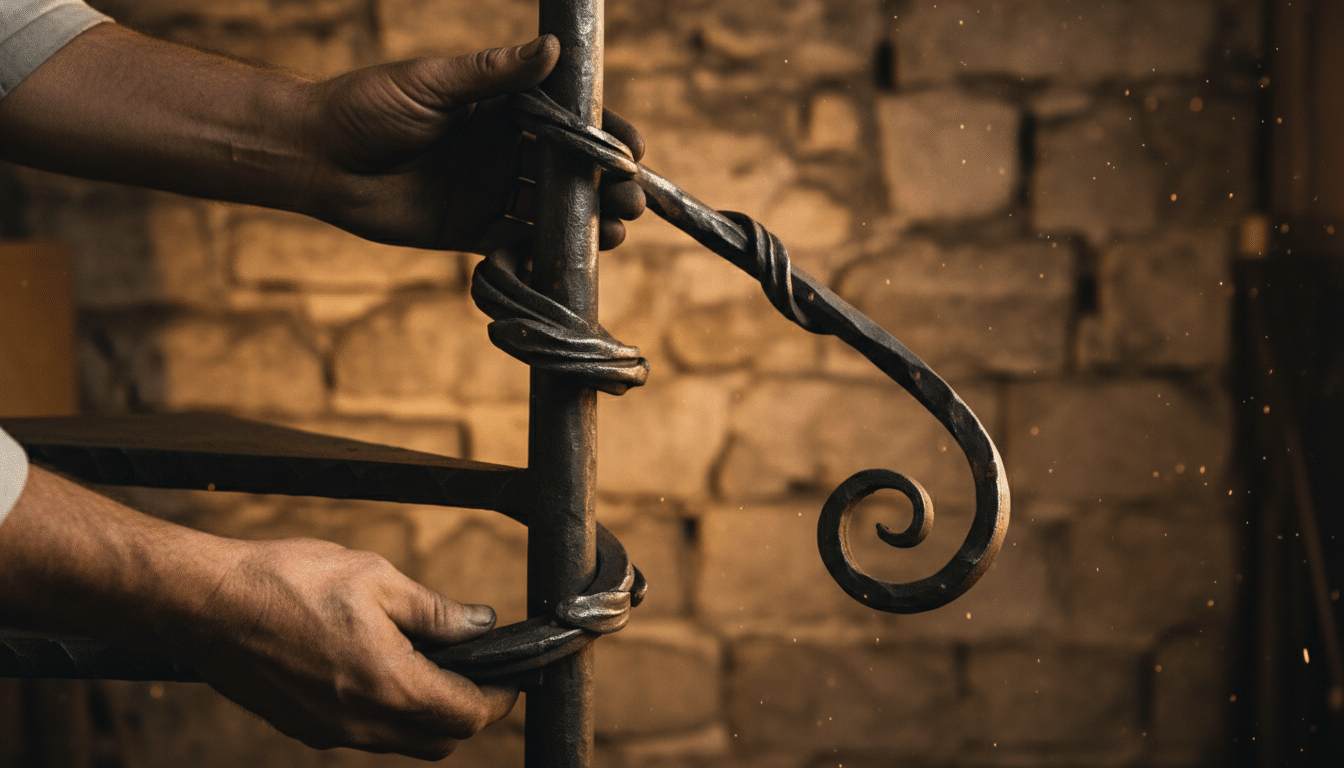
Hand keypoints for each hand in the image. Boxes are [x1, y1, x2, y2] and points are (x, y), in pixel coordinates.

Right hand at [175, 537, 516, 758]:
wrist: (205, 605)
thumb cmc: (288, 583)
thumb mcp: (377, 579)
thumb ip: (436, 611)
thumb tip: (481, 624)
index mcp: (389, 685)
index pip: (468, 715)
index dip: (499, 696)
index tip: (509, 673)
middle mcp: (362, 723)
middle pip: (441, 741)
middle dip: (467, 711)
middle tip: (472, 668)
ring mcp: (330, 732)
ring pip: (402, 744)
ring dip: (426, 716)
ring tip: (427, 664)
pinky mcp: (304, 727)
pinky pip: (365, 736)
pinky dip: (388, 715)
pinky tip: (379, 670)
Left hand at [304, 34, 645, 252]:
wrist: (318, 157)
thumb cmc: (368, 107)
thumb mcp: (432, 84)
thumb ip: (493, 74)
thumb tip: (550, 50)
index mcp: (502, 109)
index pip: (569, 122)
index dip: (606, 136)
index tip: (633, 152)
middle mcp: (504, 151)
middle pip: (572, 171)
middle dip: (608, 186)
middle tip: (630, 200)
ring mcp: (491, 192)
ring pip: (553, 211)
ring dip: (587, 222)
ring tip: (612, 232)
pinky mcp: (472, 231)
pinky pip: (518, 245)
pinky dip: (543, 254)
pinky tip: (563, 260)